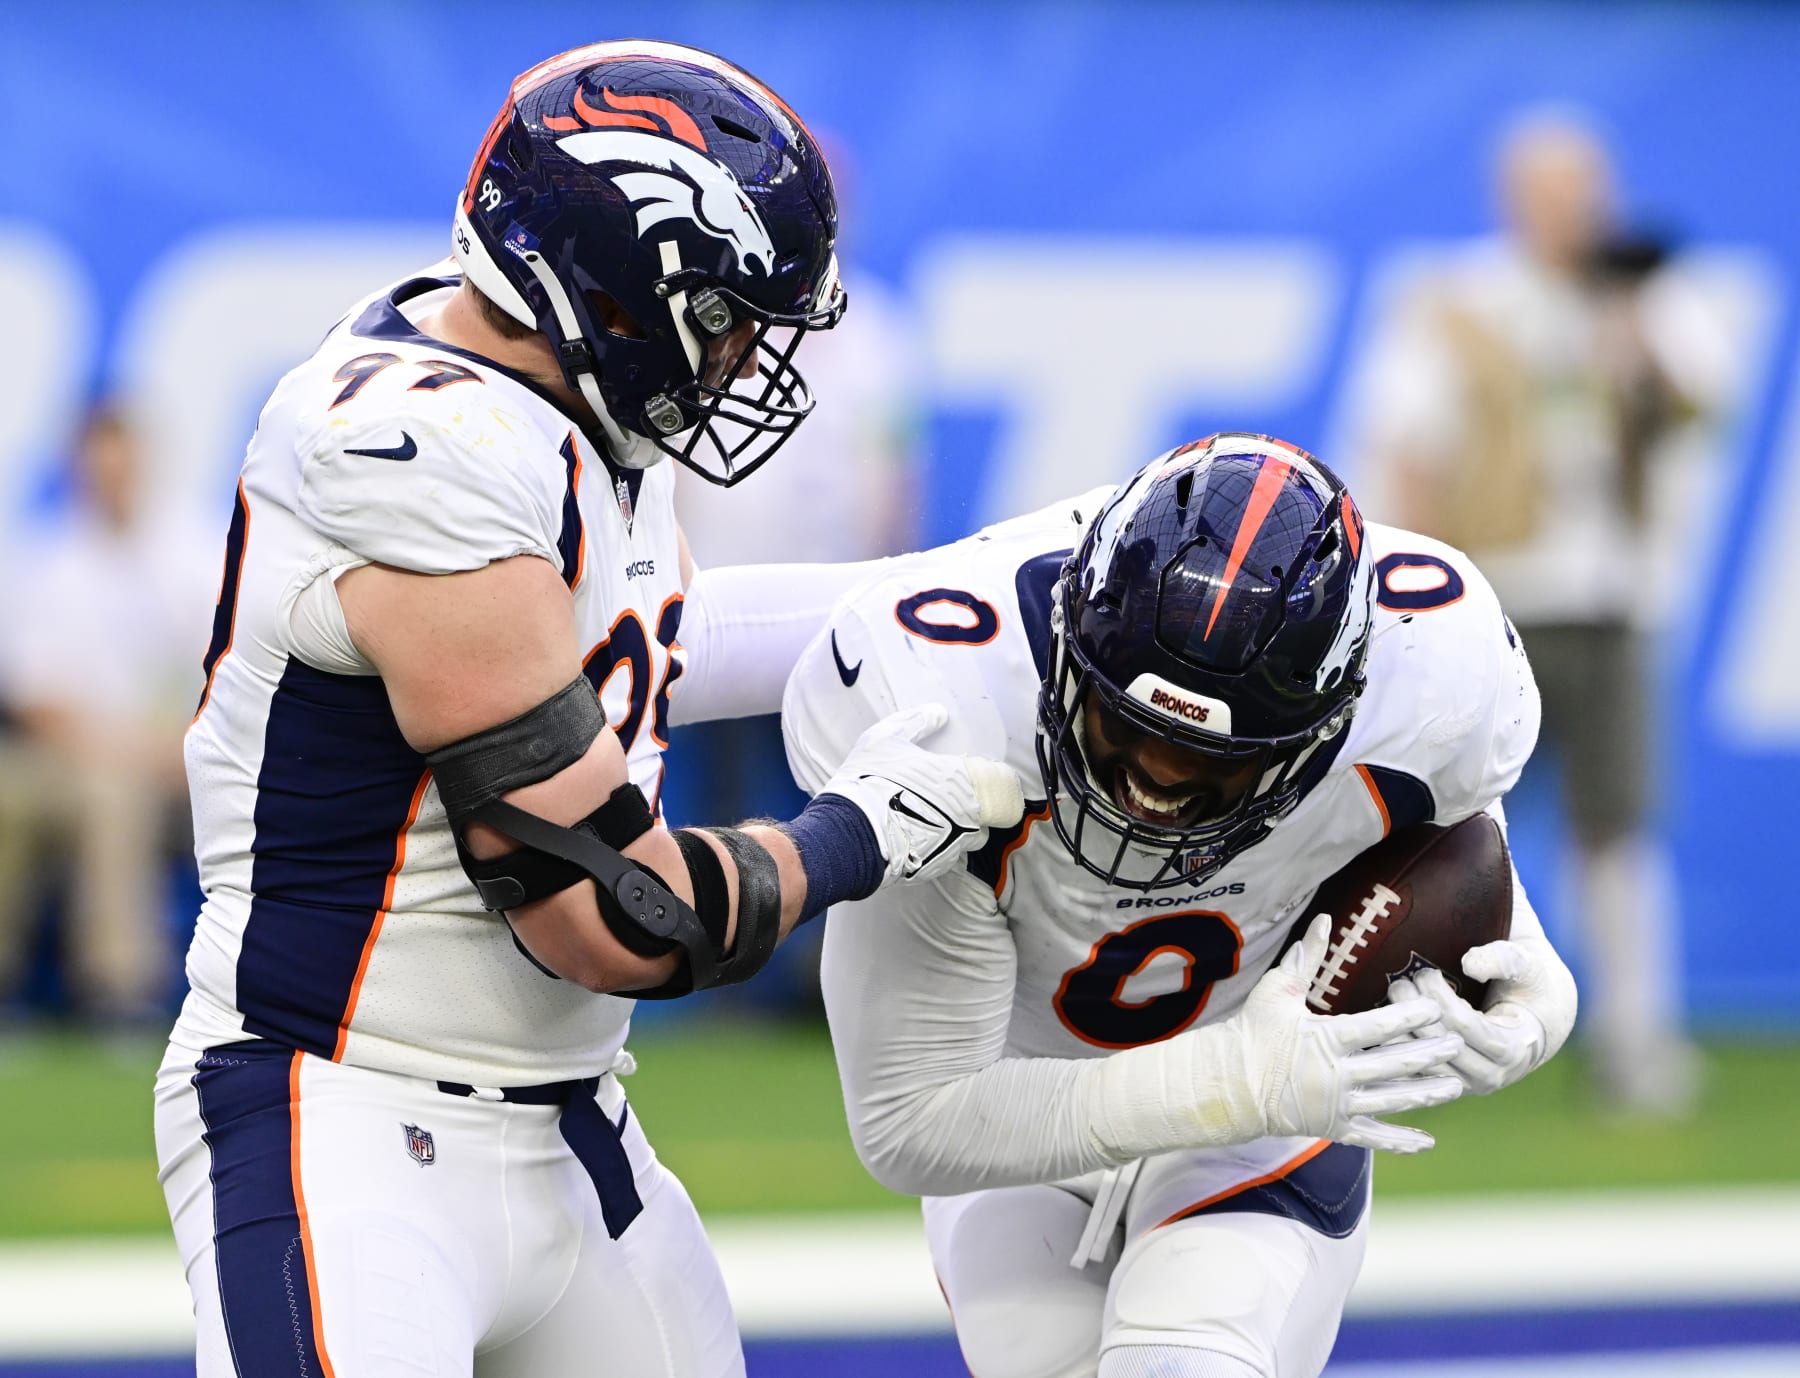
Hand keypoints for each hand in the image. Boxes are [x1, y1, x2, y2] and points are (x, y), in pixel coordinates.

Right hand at [821, 704, 1025, 884]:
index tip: (977, 774)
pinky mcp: (939, 867)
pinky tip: (918, 836)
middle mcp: (969, 816)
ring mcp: (956, 845)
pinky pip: (951, 854)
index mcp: (963, 780)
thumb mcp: (885, 739)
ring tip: (933, 818)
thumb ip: (916, 722)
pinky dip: (941, 846)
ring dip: (962, 828)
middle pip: (992, 812)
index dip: (993, 777)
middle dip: (977, 804)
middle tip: (950, 797)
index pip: (1004, 782)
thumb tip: (938, 713)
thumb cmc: (870, 781)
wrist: (850, 835)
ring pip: (973, 836)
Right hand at [1243, 914, 1467, 1150]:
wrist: (1229, 1084)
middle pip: (1393, 1063)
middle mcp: (1336, 1074)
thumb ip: (1307, 957)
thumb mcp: (1277, 990)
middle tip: (1459, 1044)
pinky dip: (1400, 1142)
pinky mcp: (1333, 1129)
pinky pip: (1372, 1137)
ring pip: (1391, 1101)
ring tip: (1457, 1086)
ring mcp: (1336, 1105)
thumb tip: (1324, 919)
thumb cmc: (1253, 1032)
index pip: (1377, 1025)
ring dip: (1426, 1094)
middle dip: (1430, 1054)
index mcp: (1325, 1039)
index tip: (1436, 1007)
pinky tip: (1428, 1141)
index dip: (1409, 1016)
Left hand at [1389, 941, 1554, 1095]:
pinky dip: (1396, 1049)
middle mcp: (1491, 1075)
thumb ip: (1504, 959)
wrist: (1534, 1020)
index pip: (1465, 1025)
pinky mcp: (1447, 1084)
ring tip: (1395, 995)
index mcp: (1514, 1050)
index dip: (1440, 997)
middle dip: (1416, 1010)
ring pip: (1422, 1062)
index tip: (1427, 973)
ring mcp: (1467, 1085)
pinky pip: (1414, 1072)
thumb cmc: (1529, 988)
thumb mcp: (1528, 967)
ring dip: (1401, 1028)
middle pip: (1439, 1044)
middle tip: (1401, 982)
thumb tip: (1469, 964)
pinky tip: (1386, 1022)